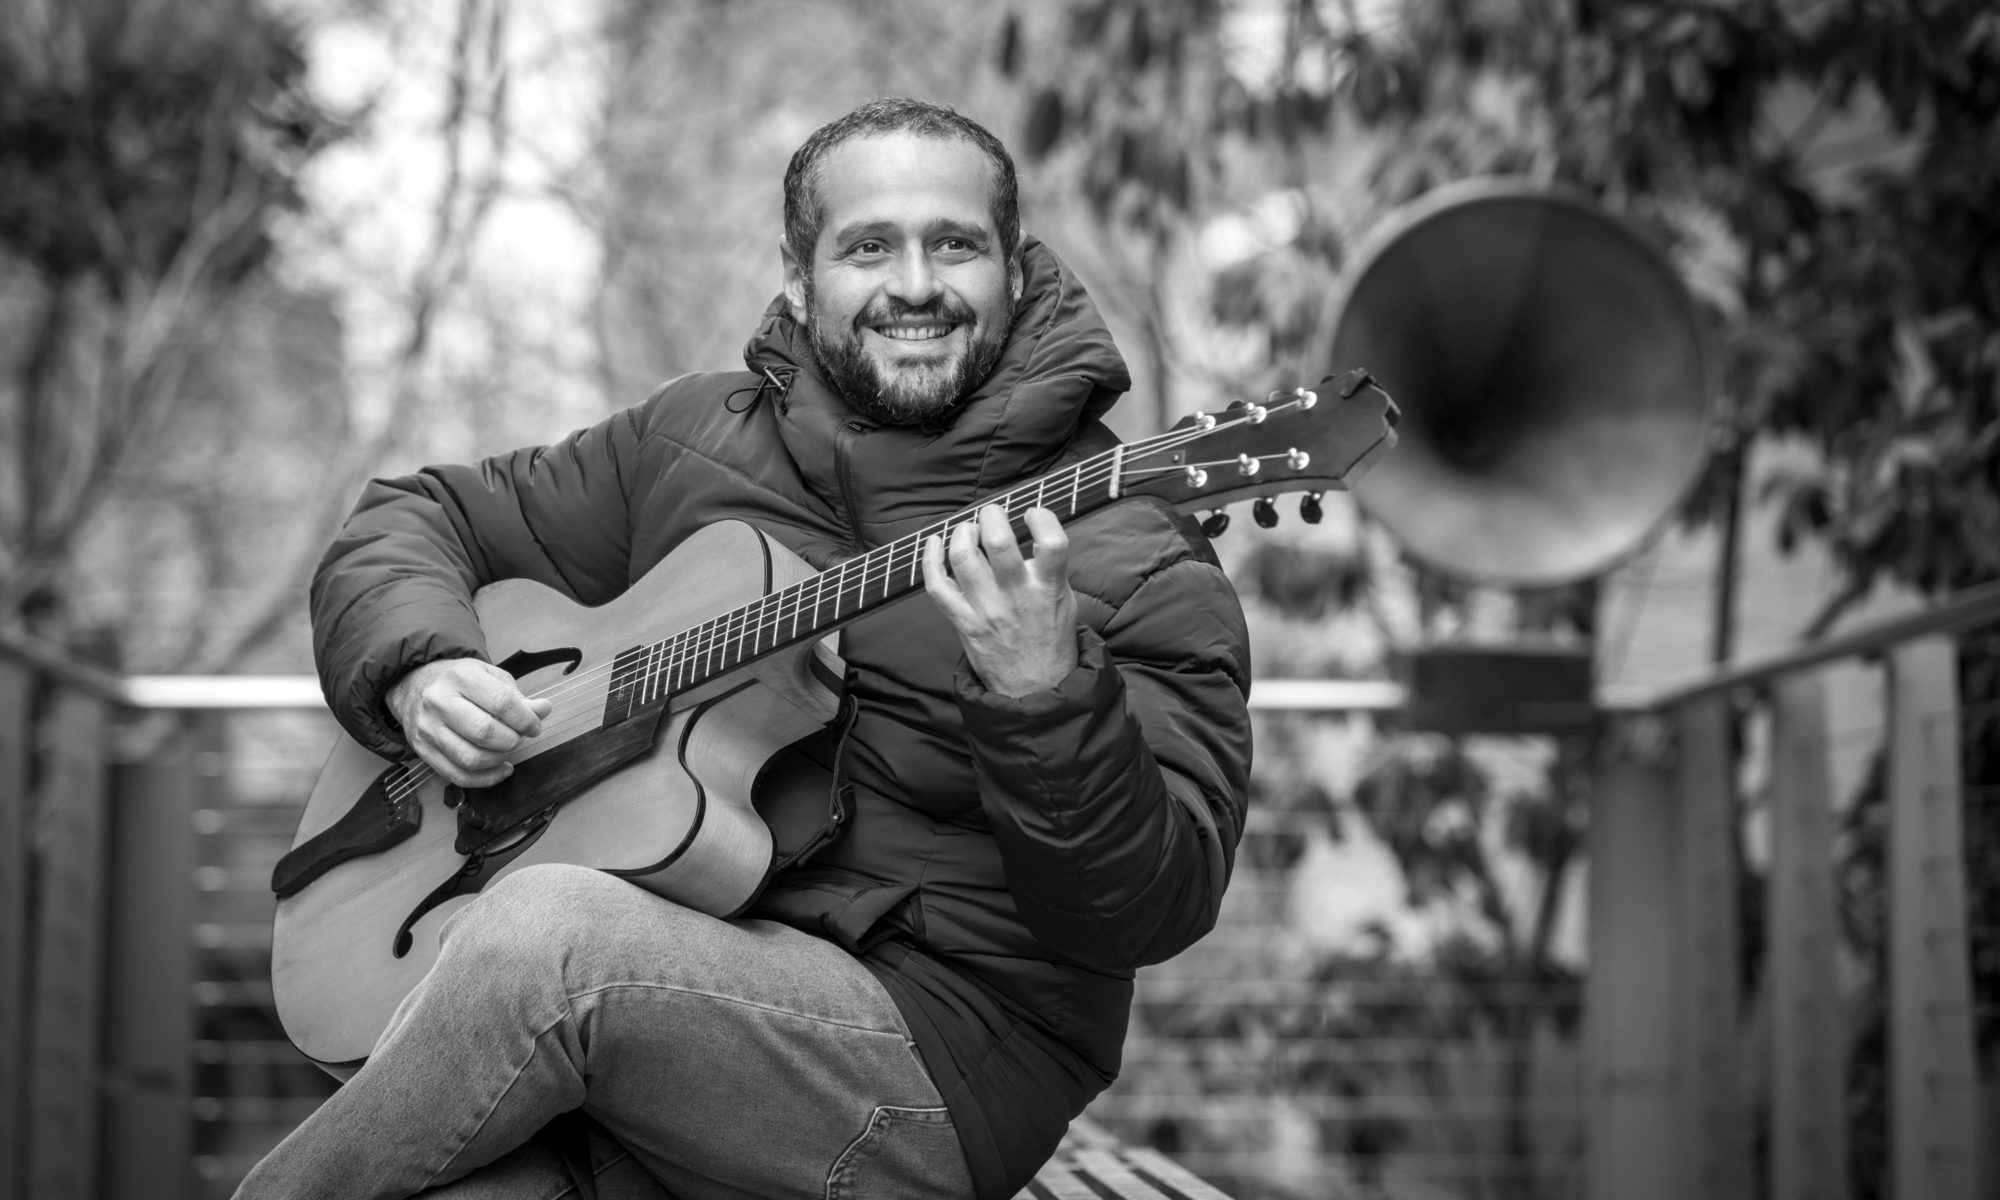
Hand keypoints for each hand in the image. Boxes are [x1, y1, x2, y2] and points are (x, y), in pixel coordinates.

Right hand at [385, 658, 552, 786]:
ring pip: (470, 758)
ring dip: (499, 760)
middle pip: (484, 732)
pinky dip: (486, 779)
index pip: (501, 702)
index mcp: (461, 677)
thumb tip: (543, 710)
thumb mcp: (490, 676)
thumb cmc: (459, 682)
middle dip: (512, 740)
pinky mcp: (423, 750)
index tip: (535, 726)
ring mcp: (428, 728)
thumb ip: (517, 696)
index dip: (525, 719)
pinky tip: (500, 769)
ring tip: (508, 751)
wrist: (414, 685)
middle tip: (520, 738)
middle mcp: (440, 701)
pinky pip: (457, 776)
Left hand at [922, 504, 1078, 697]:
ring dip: (962, 533)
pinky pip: (938, 586)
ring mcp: (987, 610)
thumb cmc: (1049, 640)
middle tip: (992, 515)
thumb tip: (1028, 535)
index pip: (1052, 542)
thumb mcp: (1063, 602)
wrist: (1034, 689)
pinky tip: (934, 544)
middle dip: (991, 516)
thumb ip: (1048, 570)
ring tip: (968, 531)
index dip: (1042, 517)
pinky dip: (930, 559)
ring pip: (963, 559)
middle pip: (999, 543)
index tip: (1033, 513)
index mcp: (1047, 589)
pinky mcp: (964, 622)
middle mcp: (1016, 597)